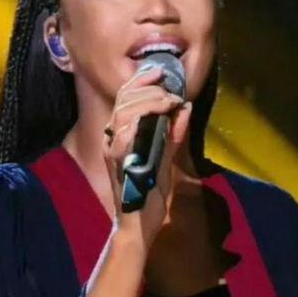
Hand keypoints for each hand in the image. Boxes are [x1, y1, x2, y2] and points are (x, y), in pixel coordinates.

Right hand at [103, 67, 192, 250]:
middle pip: (124, 100)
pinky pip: (125, 133)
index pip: (124, 99)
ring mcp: (113, 149)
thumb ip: (173, 133)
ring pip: (124, 112)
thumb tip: (185, 108)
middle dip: (150, 89)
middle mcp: (112, 139)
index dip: (140, 82)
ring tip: (168, 102)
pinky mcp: (117, 161)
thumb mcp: (165, 157)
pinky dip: (142, 119)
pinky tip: (158, 115)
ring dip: (149, 101)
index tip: (158, 72)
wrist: (139, 224)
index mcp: (120, 136)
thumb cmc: (149, 193)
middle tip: (170, 93)